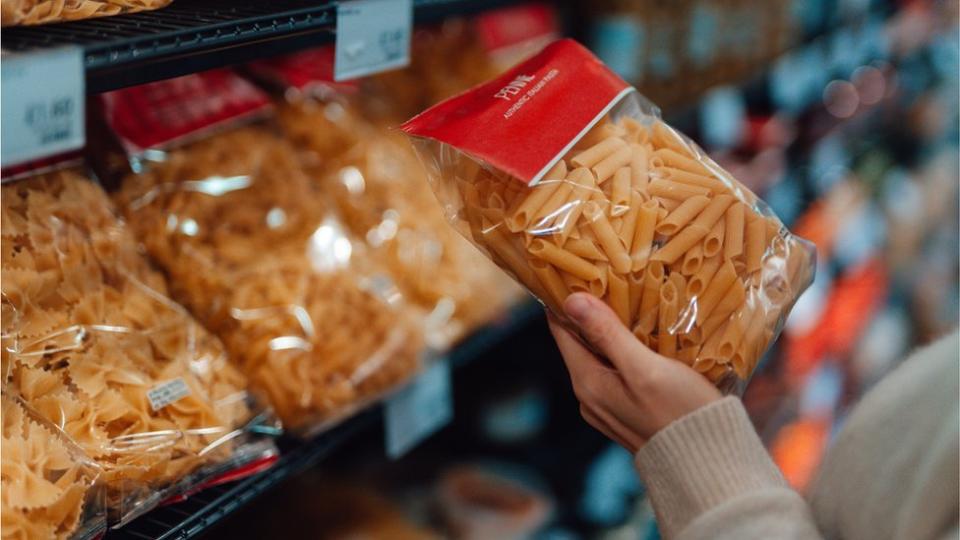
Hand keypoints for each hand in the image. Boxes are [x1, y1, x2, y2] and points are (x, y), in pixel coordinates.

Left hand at [549, 293, 721, 452]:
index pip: (561, 331)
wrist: (708, 463)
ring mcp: (607, 407)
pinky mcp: (628, 412)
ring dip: (609, 331)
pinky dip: (624, 350)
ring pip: (600, 357)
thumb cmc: (679, 412)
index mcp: (587, 382)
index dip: (564, 301)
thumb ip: (608, 334)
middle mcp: (590, 396)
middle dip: (589, 312)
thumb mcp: (644, 367)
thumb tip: (571, 300)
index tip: (574, 270)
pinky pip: (617, 372)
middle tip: (604, 276)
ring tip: (626, 299)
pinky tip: (644, 336)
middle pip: (580, 343)